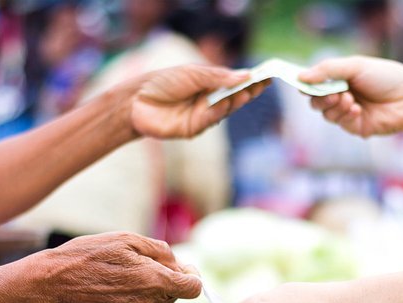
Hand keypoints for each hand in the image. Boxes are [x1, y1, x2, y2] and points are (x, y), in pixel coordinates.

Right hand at [38, 232, 201, 302]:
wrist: (55, 283)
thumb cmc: (91, 255)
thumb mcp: (129, 239)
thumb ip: (163, 252)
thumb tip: (182, 267)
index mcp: (155, 281)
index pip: (194, 288)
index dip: (190, 276)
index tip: (178, 269)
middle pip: (175, 295)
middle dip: (166, 281)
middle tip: (138, 268)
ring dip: (151, 294)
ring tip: (123, 280)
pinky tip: (117, 294)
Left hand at [130, 64, 269, 138]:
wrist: (136, 101)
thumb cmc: (163, 82)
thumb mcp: (193, 74)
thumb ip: (218, 77)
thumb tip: (245, 75)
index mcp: (209, 84)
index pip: (235, 82)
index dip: (251, 80)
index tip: (266, 76)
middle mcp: (208, 100)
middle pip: (234, 97)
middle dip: (249, 91)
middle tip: (262, 85)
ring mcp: (202, 115)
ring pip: (225, 110)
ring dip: (236, 101)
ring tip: (246, 92)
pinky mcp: (194, 129)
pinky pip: (211, 120)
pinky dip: (218, 112)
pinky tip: (223, 104)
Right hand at [299, 56, 402, 136]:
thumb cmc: (387, 77)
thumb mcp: (355, 66)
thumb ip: (328, 70)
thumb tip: (300, 76)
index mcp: (341, 78)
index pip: (315, 82)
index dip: (307, 84)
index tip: (301, 84)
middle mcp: (342, 95)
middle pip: (316, 101)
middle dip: (320, 97)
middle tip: (332, 93)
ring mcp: (348, 112)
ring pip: (326, 114)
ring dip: (334, 106)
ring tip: (349, 99)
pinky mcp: (356, 127)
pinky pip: (340, 123)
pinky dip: (346, 115)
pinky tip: (357, 109)